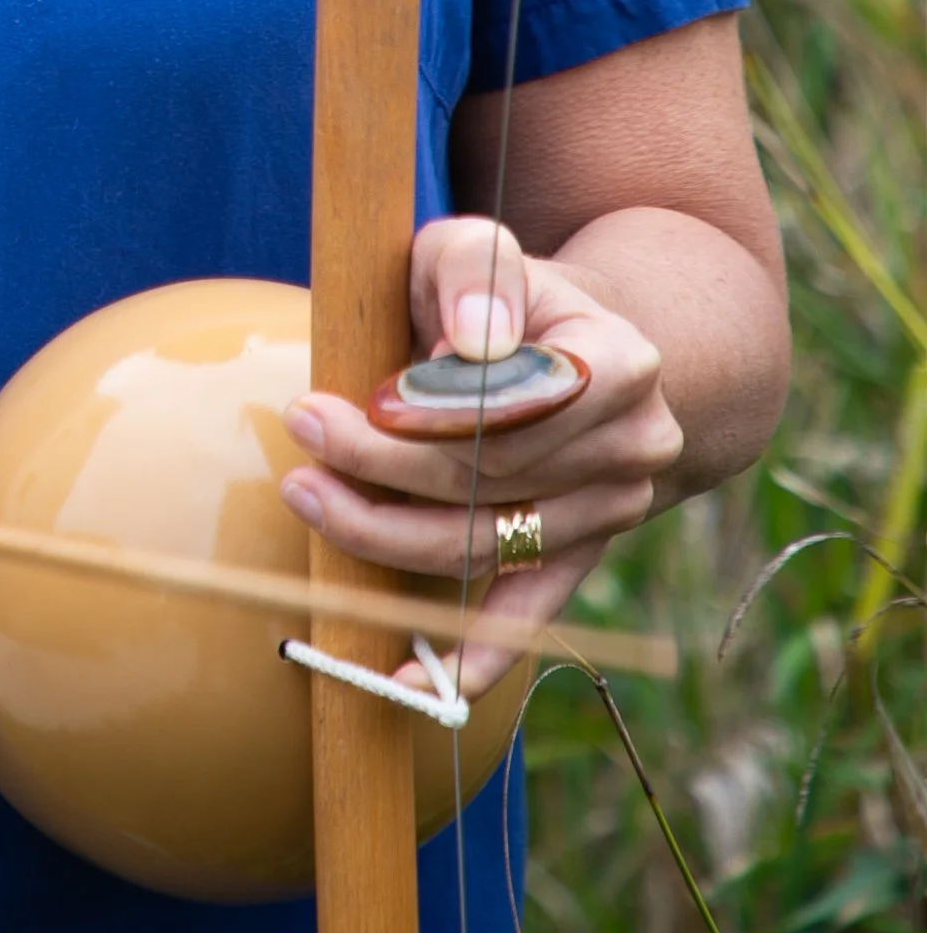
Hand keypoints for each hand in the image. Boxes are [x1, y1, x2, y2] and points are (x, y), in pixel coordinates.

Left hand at [275, 217, 684, 694]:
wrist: (589, 345)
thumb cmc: (511, 294)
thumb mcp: (482, 249)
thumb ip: (472, 273)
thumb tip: (472, 339)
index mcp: (618, 360)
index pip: (513, 402)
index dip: (427, 412)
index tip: (345, 400)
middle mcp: (633, 445)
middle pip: (489, 476)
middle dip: (381, 463)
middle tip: (300, 436)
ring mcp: (613, 511)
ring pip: (487, 542)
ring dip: (388, 534)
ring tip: (307, 497)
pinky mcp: (584, 555)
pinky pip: (530, 611)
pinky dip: (476, 651)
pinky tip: (418, 682)